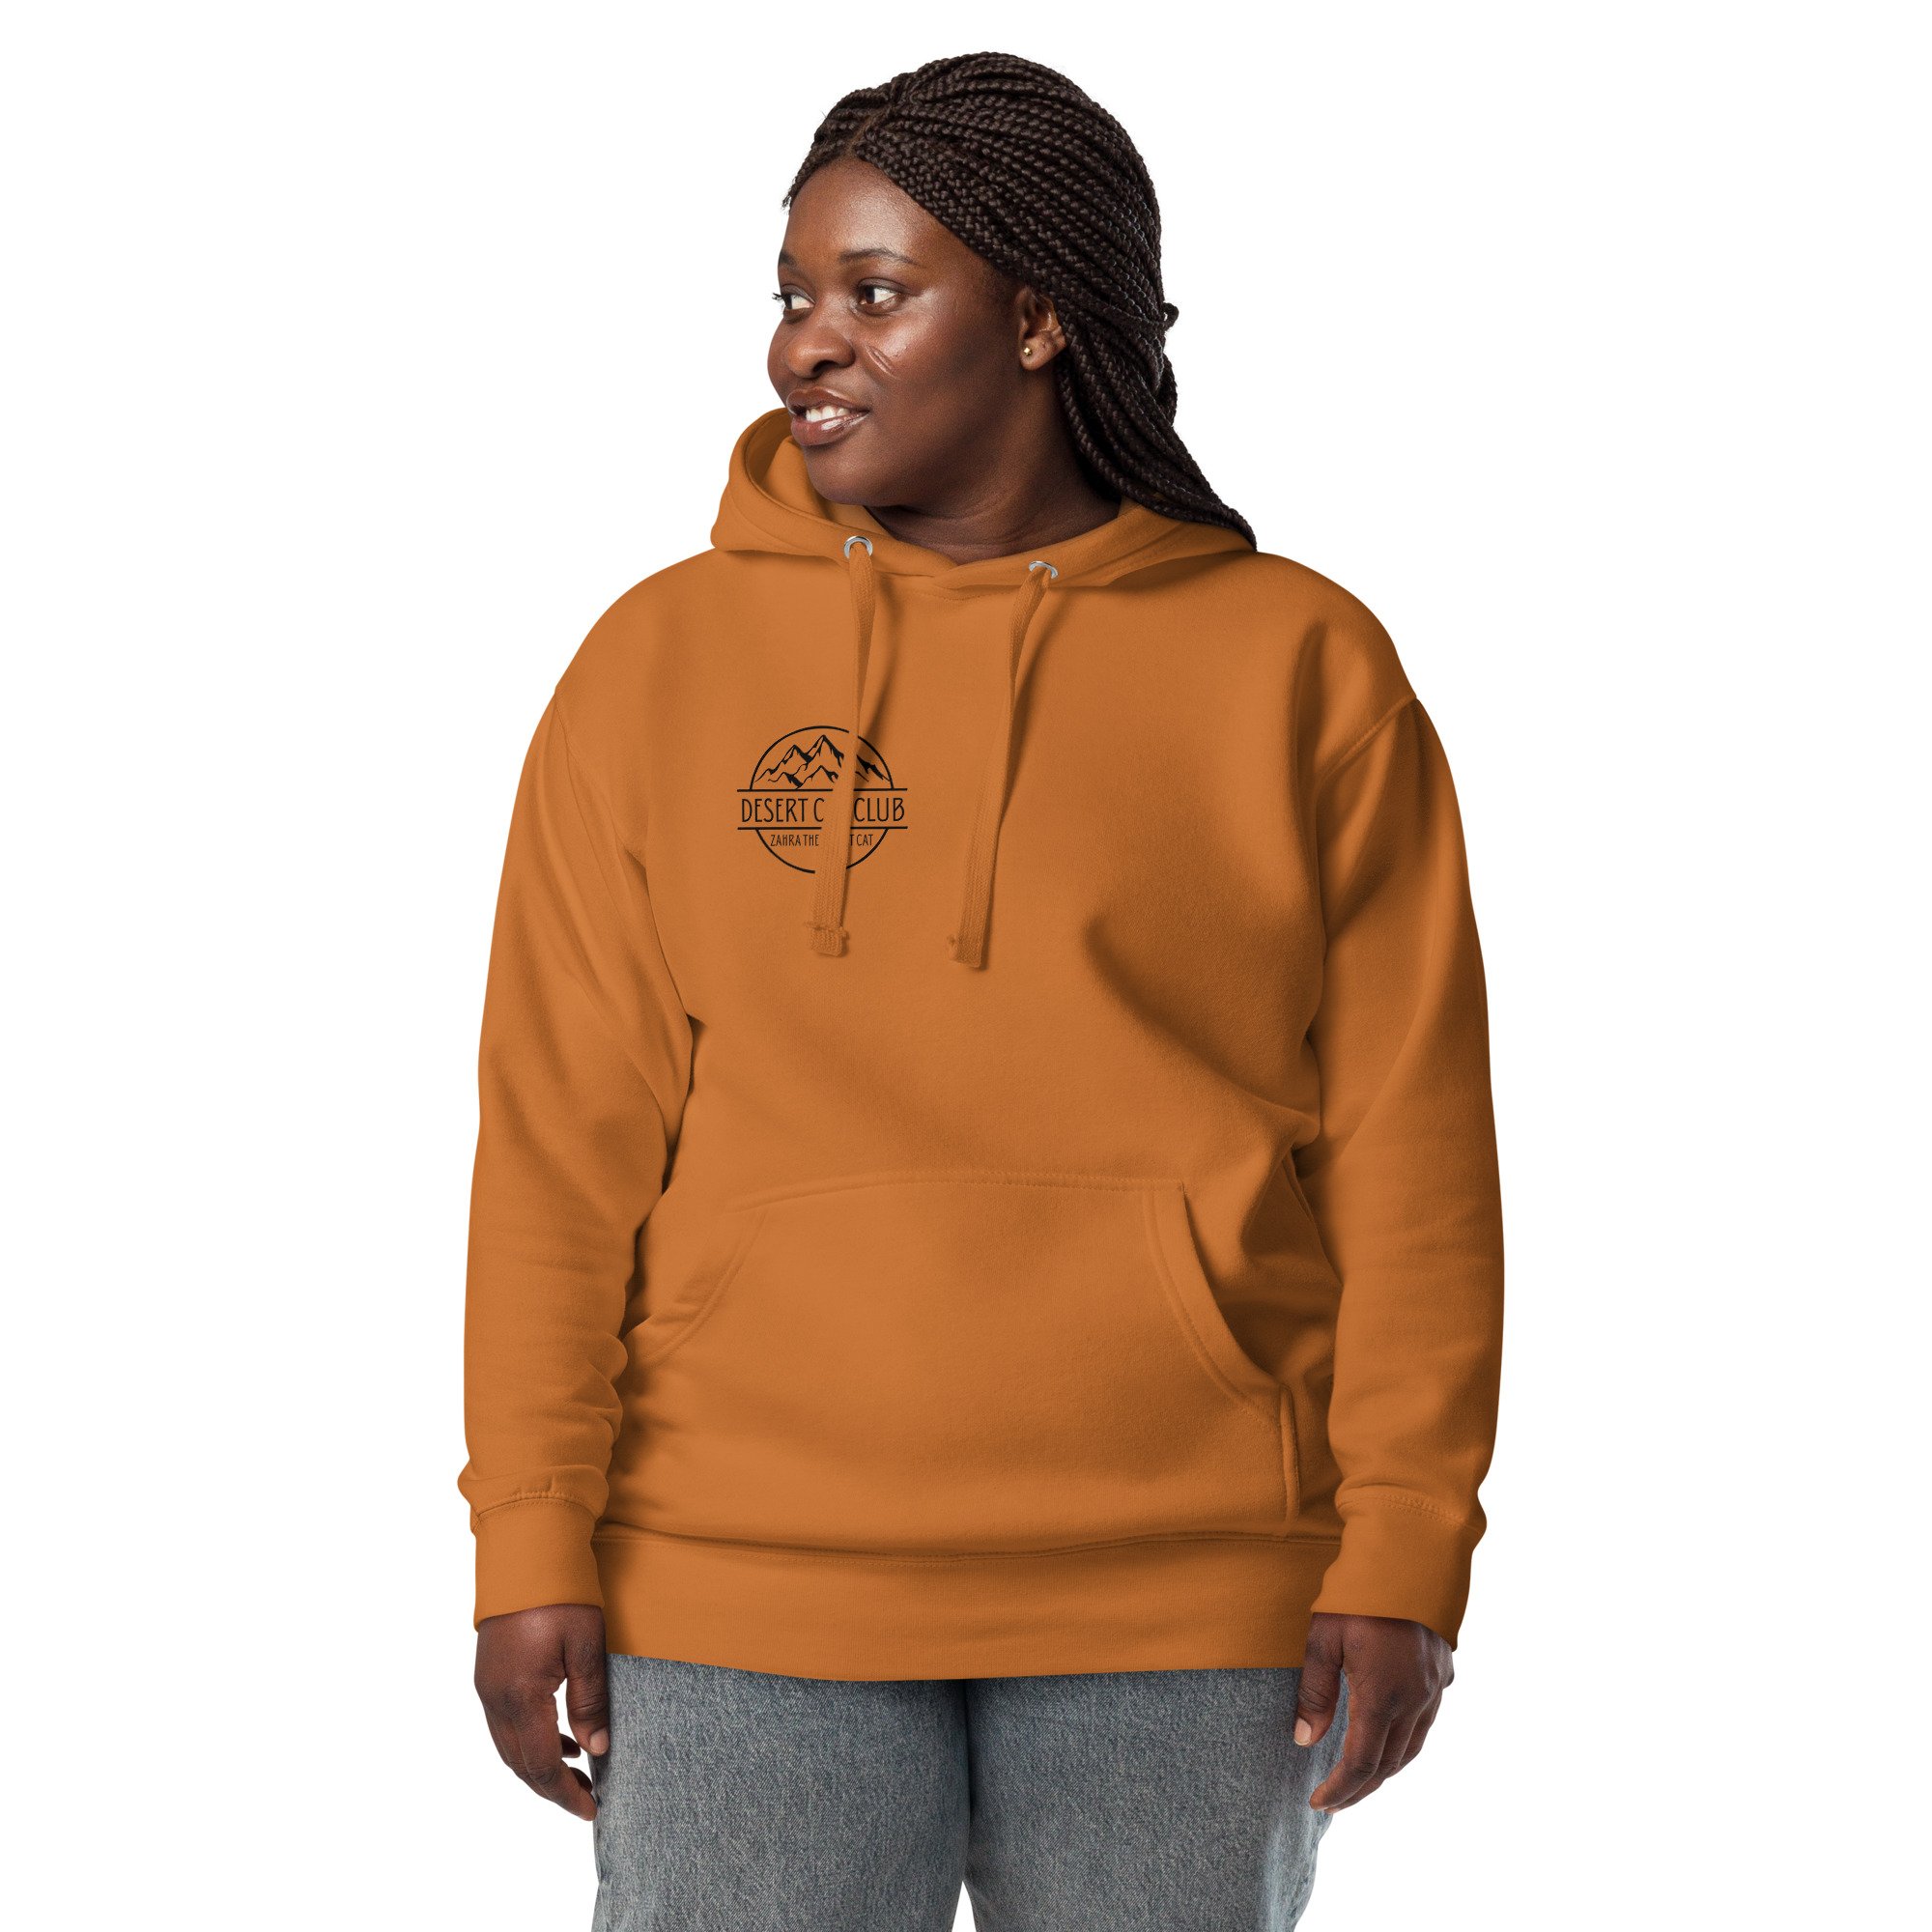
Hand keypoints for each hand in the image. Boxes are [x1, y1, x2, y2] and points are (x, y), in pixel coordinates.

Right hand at [474, 1603, 609, 1819]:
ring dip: (539, 1765)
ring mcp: (487, 1686)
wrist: (524, 1548)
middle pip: (519, 1763)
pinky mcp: (489, 1673)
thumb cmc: (560, 1593)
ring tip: (576, 1771)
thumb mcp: (586, 1645)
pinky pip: (505, 1723)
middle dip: (552, 1787)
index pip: (540, 1765)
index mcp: (520, 1696)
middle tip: (587, 1799)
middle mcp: (495, 1698)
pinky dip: (529, 1740)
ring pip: (508, 1746)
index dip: (565, 1793)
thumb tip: (596, 1750)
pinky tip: (557, 1735)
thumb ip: (590, 1701)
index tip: (591, 1809)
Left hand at [1294, 1611, 1453, 1811]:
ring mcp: (1435, 1688)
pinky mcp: (1444, 1672)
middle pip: (1389, 1764)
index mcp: (1383, 1696)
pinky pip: (1426, 1722)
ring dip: (1385, 1769)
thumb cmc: (1359, 1593)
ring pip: (1412, 1747)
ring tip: (1359, 1779)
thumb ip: (1314, 1692)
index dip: (1339, 1788)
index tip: (1318, 1802)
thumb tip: (1304, 1741)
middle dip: (1360, 1788)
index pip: (1361, 1763)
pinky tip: (1388, 1737)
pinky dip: (1405, 1742)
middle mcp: (1415, 1700)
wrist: (1410, 1554)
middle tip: (1334, 1800)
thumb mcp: (1323, 1637)